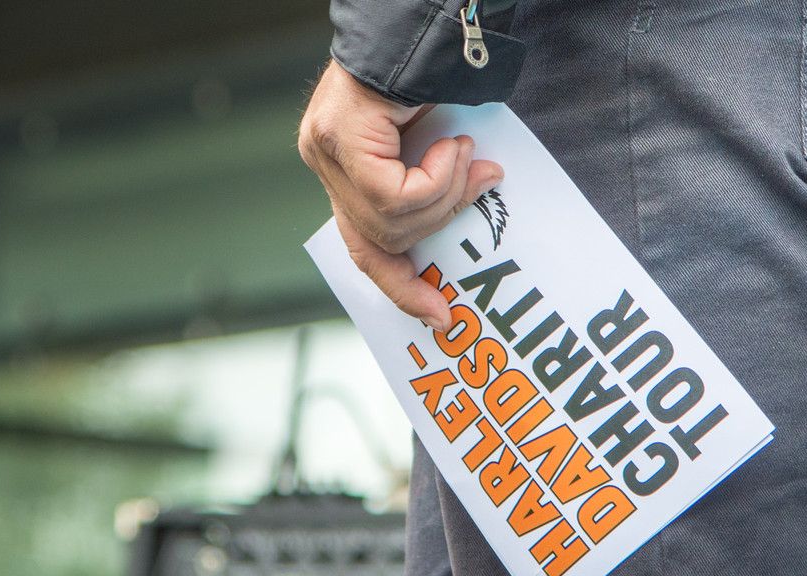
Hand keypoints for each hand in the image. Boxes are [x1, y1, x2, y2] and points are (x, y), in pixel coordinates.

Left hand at [298, 61, 502, 330]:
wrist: (421, 26)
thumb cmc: (432, 77)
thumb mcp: (439, 145)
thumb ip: (436, 182)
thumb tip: (479, 190)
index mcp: (345, 170)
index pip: (363, 248)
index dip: (400, 287)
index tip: (438, 315)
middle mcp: (326, 163)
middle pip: (382, 239)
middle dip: (440, 219)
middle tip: (481, 183)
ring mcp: (326, 152)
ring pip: (391, 221)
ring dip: (444, 192)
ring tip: (466, 153)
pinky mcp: (339, 141)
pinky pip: (395, 195)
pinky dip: (437, 176)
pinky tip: (452, 143)